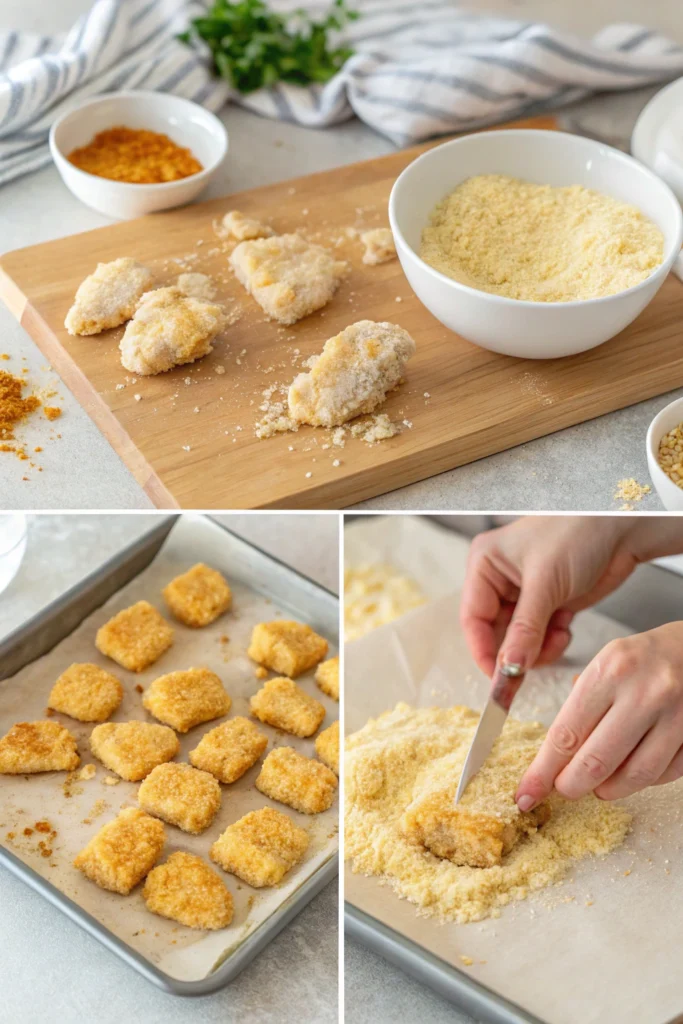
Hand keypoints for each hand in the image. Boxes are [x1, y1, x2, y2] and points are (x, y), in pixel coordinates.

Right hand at [460, 516, 638, 676]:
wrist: (622, 526)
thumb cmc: (577, 533)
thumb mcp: (545, 583)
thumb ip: (525, 629)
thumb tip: (507, 668)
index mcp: (485, 565)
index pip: (473, 618)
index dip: (483, 650)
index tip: (498, 678)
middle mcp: (500, 580)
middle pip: (495, 633)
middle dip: (514, 652)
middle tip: (528, 671)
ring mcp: (526, 594)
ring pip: (519, 640)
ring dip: (537, 649)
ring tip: (557, 638)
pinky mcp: (549, 604)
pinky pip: (540, 638)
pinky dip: (552, 642)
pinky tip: (565, 629)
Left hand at [516, 622, 682, 806]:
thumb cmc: (643, 658)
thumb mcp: (605, 664)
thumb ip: (581, 706)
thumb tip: (553, 758)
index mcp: (611, 671)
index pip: (566, 734)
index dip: (542, 772)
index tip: (527, 793)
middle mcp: (644, 692)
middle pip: (595, 762)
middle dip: (571, 786)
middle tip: (564, 789)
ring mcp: (676, 716)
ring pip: (633, 776)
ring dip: (608, 789)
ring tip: (599, 784)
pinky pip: (664, 775)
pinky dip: (642, 782)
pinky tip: (632, 770)